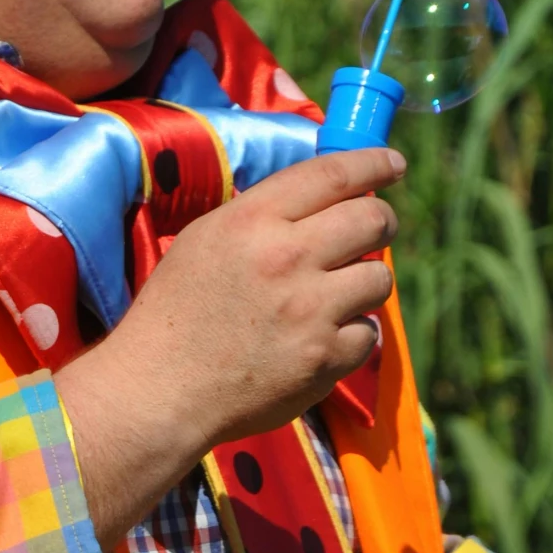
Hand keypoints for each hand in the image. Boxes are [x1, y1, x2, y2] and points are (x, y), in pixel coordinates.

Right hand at [58, 147, 402, 550]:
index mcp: (252, 221)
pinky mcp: (324, 359)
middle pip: (372, 220)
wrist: (160, 389)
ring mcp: (310, 311)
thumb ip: (263, 215)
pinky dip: (352, 333)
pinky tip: (322, 337)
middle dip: (383, 221)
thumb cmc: (175, 310)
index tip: (393, 163)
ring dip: (366, 281)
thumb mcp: (206, 238)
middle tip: (377, 228)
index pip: (332, 174)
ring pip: (380, 277)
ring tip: (338, 293)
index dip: (372, 162)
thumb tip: (324, 199)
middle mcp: (287, 258)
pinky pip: (368, 333)